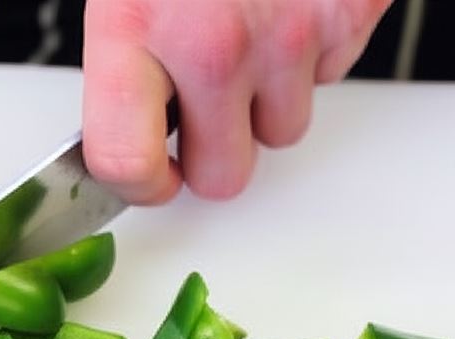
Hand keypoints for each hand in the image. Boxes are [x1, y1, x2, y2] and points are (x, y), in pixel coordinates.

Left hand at [82, 0, 392, 202]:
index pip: (126, 164)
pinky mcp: (350, 12)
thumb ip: (121, 65)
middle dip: (212, 156)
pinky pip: (331, 75)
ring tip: (245, 42)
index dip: (136, 187)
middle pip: (224, 177)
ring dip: (263, 105)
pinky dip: (308, 56)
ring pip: (285, 132)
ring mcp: (292, 33)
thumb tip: (122, 133)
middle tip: (199, 119)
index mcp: (134, 31)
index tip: (148, 178)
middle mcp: (214, 44)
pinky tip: (283, 9)